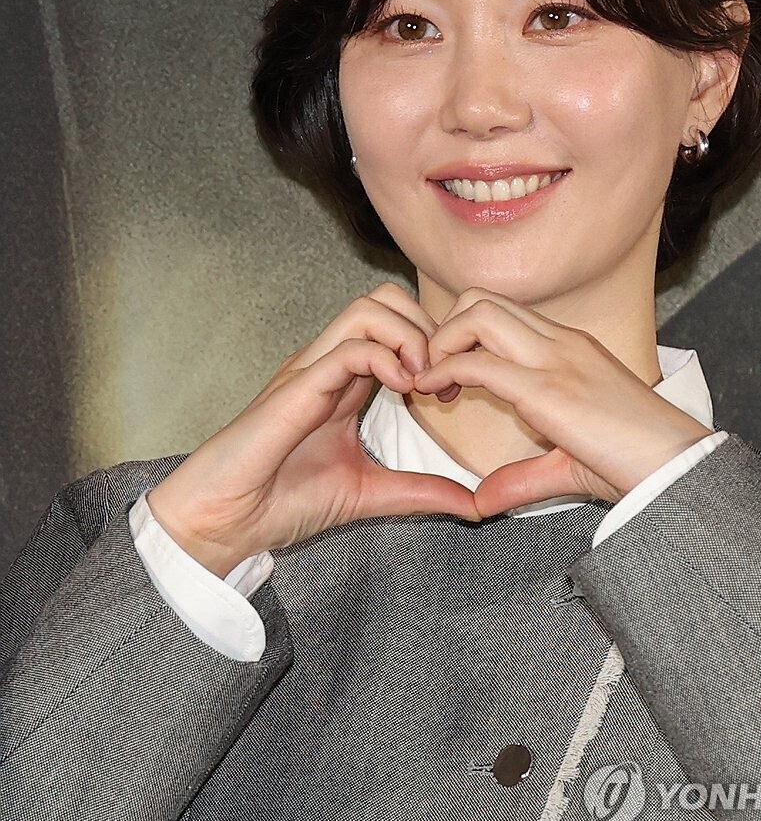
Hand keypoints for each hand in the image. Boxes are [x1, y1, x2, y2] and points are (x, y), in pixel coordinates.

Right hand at [147, 282, 480, 576]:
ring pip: (368, 308)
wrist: (226, 521)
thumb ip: (420, 491)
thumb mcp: (370, 494)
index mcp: (346, 380)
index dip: (435, 345)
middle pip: (386, 299)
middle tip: (443, 380)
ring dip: (410, 337)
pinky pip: (348, 348)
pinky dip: (386, 360)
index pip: (396, 324)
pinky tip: (402, 393)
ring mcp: (311, 370)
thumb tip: (474, 505)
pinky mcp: (297, 388)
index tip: (453, 392)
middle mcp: (329, 363)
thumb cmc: (282, 502)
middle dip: (428, 328)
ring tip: (424, 384)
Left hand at [411, 288, 713, 517]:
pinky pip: (482, 363)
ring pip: (478, 315)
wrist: (678, 466)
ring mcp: (556, 360)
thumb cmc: (637, 462)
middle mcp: (561, 343)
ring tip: (432, 383)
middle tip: (433, 375)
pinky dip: (446, 370)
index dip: (462, 336)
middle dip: (445, 329)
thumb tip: (481, 502)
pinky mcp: (548, 390)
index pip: (500, 313)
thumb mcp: (568, 465)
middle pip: (482, 299)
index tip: (447, 377)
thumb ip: (521, 478)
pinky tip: (432, 393)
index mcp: (569, 348)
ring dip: (442, 342)